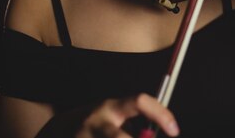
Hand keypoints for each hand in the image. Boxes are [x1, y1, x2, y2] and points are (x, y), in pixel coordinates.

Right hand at [60, 93, 179, 137]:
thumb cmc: (100, 123)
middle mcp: (97, 122)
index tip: (174, 130)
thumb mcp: (117, 117)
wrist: (60, 130)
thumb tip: (162, 133)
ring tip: (126, 136)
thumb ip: (137, 123)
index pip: (139, 101)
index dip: (160, 114)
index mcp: (111, 107)